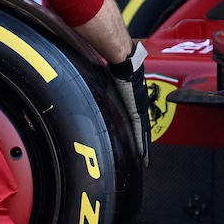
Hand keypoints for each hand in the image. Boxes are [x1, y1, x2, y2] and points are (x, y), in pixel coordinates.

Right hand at [106, 43, 152, 162]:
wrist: (124, 63)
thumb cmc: (113, 69)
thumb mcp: (104, 86)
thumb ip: (99, 92)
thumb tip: (79, 91)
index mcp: (128, 102)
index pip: (132, 122)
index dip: (134, 134)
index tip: (134, 144)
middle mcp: (136, 107)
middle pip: (140, 130)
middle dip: (141, 145)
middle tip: (143, 158)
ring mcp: (138, 109)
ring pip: (142, 133)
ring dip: (143, 147)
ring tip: (144, 160)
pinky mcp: (137, 111)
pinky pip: (141, 131)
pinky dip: (142, 143)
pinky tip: (144, 154)